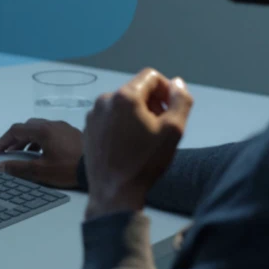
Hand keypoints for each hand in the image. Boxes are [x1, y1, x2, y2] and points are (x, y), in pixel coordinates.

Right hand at [0, 119, 82, 187]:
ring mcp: (64, 127)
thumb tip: (1, 166)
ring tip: (23, 154)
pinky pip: (50, 132)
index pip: (16, 130)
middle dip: (14, 139)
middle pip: (27, 127)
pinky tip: (42, 153)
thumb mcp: (40, 170)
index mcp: (43, 130)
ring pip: (39, 129)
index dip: (2, 141)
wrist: (96, 168)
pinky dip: (40, 140)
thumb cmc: (68, 168)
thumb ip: (18, 168)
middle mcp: (53, 124)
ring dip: (27, 140)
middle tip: (7, 152)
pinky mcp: (72, 133)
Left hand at [83, 69, 192, 218]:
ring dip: (136, 114)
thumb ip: (181, 101)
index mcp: (125, 96)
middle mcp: (105, 100)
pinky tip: (128, 144)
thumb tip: (177, 84)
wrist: (114, 191)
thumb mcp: (174, 131)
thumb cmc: (144, 162)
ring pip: (122, 104)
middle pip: (136, 89)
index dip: (166, 90)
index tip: (170, 110)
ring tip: (144, 138)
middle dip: (152, 103)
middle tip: (160, 127)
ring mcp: (93, 115)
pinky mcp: (88, 129)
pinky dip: (121, 124)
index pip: (151, 76)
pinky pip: (109, 117)